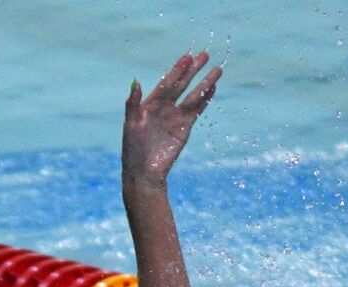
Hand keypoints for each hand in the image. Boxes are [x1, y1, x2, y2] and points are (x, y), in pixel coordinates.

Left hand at [123, 52, 220, 185]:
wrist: (145, 171)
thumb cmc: (133, 148)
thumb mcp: (130, 124)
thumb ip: (132, 104)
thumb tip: (135, 82)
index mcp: (149, 103)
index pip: (166, 82)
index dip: (177, 70)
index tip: (187, 58)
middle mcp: (164, 107)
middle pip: (181, 84)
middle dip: (193, 70)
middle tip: (204, 54)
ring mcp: (175, 117)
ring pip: (193, 96)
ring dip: (204, 83)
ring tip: (217, 70)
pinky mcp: (185, 128)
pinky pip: (197, 110)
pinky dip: (205, 100)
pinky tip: (213, 88)